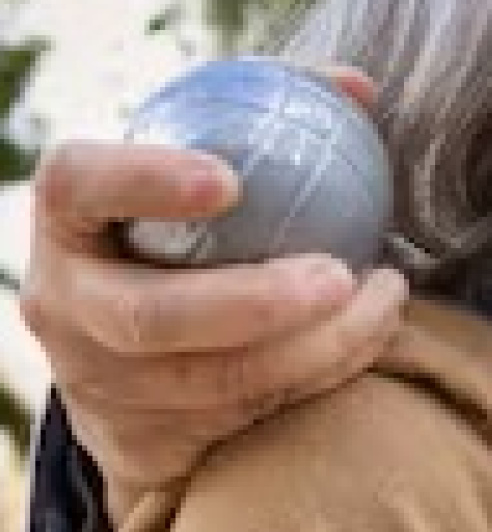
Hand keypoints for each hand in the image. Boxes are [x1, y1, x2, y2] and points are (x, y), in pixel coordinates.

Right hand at [18, 67, 404, 518]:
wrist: (138, 357)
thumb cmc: (191, 236)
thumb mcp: (207, 174)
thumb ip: (274, 119)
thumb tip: (358, 89)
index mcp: (69, 220)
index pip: (79, 184)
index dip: (144, 179)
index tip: (231, 177)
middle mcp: (66, 304)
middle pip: (145, 315)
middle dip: (252, 302)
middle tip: (339, 276)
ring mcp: (99, 384)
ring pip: (208, 383)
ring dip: (315, 348)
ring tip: (385, 301)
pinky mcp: (144, 442)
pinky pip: (242, 420)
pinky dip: (317, 381)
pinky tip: (368, 342)